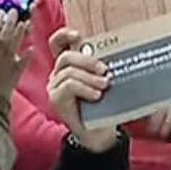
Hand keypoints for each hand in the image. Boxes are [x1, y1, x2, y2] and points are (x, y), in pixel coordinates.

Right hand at [46, 27, 116, 151]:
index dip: (64, 35)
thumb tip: (116, 52)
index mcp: (69, 66)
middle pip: (66, 56)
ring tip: (104, 86)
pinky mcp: (55, 99)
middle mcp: (58, 74)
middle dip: (87, 60)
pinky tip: (96, 95)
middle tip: (105, 70)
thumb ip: (101, 67)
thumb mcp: (103, 81)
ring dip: (90, 77)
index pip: (57, 44)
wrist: (98, 134)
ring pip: (69, 72)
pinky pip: (69, 86)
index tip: (78, 35)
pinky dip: (85, 88)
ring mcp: (55, 87)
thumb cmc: (103, 105)